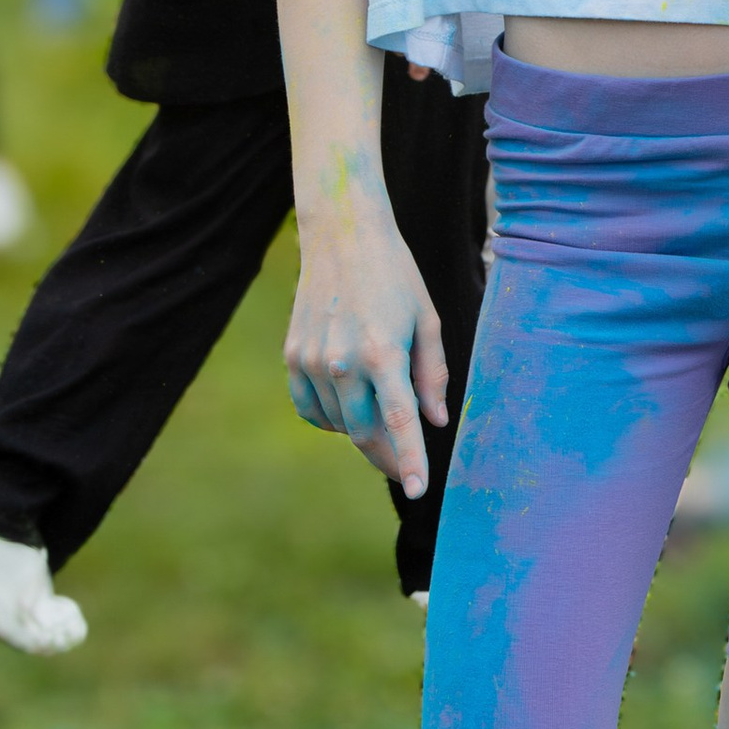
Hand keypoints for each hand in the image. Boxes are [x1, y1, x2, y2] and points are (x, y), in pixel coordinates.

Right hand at [283, 194, 446, 496]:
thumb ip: (433, 376)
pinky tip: (349, 405)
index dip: (410, 461)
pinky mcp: (292, 356)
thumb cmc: (395, 277)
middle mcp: (342, 361)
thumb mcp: (427, 321)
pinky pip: (310, 408)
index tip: (418, 490)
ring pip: (337, 423)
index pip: (399, 422)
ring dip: (361, 431)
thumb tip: (436, 422)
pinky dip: (330, 418)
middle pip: (364, 432)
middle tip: (404, 465)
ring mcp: (311, 360)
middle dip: (387, 456)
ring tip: (381, 412)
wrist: (342, 237)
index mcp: (383, 352)